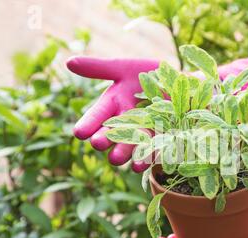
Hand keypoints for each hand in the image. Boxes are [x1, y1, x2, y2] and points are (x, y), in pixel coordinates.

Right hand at [66, 57, 158, 171]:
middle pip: (112, 134)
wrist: (179, 85)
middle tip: (98, 143)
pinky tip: (139, 165)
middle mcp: (125, 123)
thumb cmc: (147, 75)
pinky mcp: (161, 140)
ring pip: (131, 146)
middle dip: (105, 139)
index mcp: (113, 106)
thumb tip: (68, 62)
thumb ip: (98, 68)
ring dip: (124, 151)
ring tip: (116, 158)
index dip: (88, 124)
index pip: (97, 115)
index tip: (79, 132)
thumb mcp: (122, 69)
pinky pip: (153, 151)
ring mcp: (143, 134)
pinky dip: (147, 158)